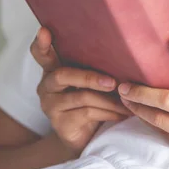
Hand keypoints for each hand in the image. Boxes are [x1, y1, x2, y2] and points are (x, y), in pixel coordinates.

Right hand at [31, 27, 131, 154]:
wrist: (89, 138)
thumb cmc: (95, 101)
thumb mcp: (94, 82)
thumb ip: (97, 66)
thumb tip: (126, 53)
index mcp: (54, 70)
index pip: (41, 54)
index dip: (41, 43)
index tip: (44, 31)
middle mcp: (47, 86)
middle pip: (63, 75)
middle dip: (90, 77)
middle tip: (113, 83)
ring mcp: (51, 105)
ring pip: (81, 97)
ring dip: (109, 100)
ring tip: (128, 102)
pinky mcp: (60, 124)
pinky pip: (87, 114)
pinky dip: (109, 112)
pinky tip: (122, 114)